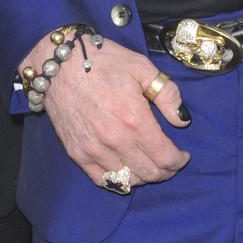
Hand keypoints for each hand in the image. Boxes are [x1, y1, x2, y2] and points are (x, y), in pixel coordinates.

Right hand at [22, 33, 190, 188]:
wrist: (59, 65)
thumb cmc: (102, 61)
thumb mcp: (142, 67)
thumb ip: (167, 94)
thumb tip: (182, 120)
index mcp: (135, 119)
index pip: (165, 157)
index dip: (179, 160)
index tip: (183, 155)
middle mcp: (115, 140)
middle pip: (149, 173)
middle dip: (165, 171)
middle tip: (170, 163)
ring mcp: (94, 149)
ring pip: (128, 179)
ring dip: (143, 176)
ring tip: (148, 164)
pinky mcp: (76, 152)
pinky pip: (102, 179)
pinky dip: (118, 181)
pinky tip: (125, 172)